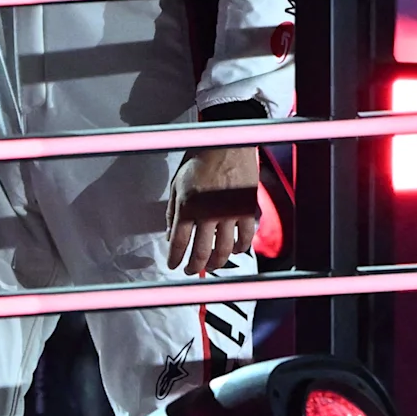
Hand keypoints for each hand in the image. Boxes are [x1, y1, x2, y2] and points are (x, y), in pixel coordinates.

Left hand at [165, 146, 260, 276]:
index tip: (173, 265)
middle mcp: (208, 214)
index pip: (178, 243)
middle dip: (194, 267)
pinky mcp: (247, 210)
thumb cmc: (200, 160)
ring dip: (216, 263)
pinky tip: (235, 251)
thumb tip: (169, 234)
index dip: (174, 259)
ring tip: (211, 266)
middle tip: (190, 271)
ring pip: (223, 251)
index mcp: (187, 207)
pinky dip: (240, 248)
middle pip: (200, 253)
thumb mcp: (177, 184)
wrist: (226, 144)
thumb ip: (172, 212)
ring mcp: (229, 214)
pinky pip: (245, 238)